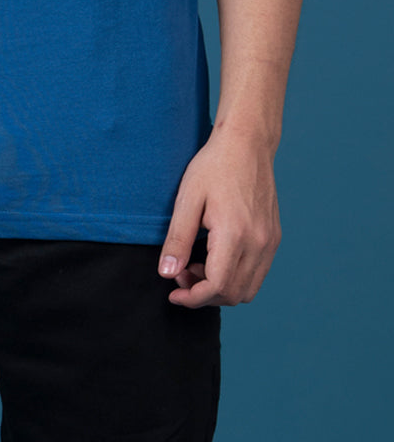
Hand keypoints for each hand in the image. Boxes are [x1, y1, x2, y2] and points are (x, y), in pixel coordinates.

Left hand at [158, 125, 281, 307]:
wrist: (246, 143)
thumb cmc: (214, 166)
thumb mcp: (187, 199)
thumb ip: (177, 239)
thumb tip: (167, 273)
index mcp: (235, 234)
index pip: (217, 286)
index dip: (193, 297)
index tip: (173, 292)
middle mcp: (259, 243)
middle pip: (234, 294)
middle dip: (204, 294)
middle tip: (181, 274)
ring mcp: (270, 241)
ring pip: (248, 289)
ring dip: (220, 289)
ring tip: (196, 266)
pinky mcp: (273, 237)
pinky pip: (257, 273)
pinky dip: (236, 277)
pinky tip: (215, 258)